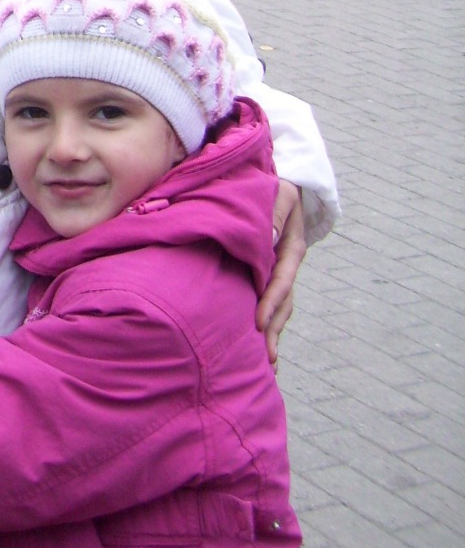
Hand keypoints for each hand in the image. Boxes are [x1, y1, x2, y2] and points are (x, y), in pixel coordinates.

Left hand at [258, 181, 307, 365]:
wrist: (275, 182)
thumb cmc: (273, 186)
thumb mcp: (279, 195)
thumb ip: (273, 216)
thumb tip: (266, 238)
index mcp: (291, 248)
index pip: (281, 280)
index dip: (271, 302)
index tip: (259, 323)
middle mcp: (286, 264)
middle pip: (283, 302)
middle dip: (275, 330)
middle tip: (267, 359)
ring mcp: (278, 271)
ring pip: (278, 307)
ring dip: (272, 333)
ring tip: (267, 365)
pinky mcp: (265, 273)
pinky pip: (267, 300)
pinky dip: (264, 322)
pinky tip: (256, 346)